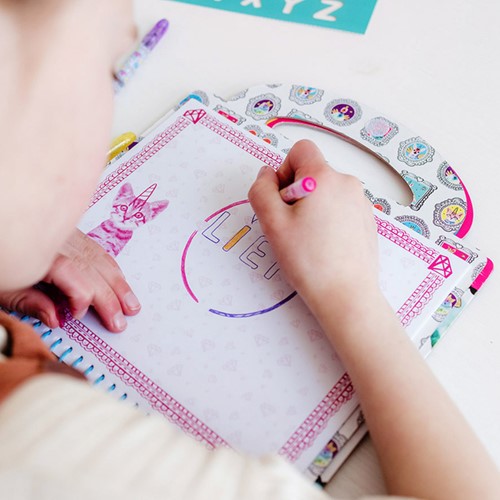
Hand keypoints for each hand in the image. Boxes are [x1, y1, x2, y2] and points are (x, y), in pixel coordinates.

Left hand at [0, 229, 140, 332]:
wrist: (1, 224)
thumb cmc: (0, 260)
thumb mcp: (5, 288)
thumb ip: (31, 304)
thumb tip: (56, 320)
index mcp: (48, 259)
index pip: (78, 283)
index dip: (82, 303)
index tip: (74, 317)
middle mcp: (64, 245)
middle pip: (95, 273)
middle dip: (112, 299)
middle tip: (121, 322)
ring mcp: (71, 237)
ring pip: (102, 260)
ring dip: (120, 284)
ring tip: (132, 305)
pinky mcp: (73, 234)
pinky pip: (98, 249)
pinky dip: (112, 267)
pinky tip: (120, 280)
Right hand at [248, 140, 379, 316]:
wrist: (346, 295)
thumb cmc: (308, 260)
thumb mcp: (272, 223)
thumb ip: (261, 190)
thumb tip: (266, 174)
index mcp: (325, 178)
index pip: (300, 150)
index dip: (284, 170)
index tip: (283, 201)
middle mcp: (348, 184)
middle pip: (312, 173)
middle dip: (296, 193)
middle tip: (292, 226)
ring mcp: (360, 203)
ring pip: (325, 192)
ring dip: (311, 208)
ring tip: (309, 240)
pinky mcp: (366, 221)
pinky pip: (339, 208)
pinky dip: (327, 220)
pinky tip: (324, 247)